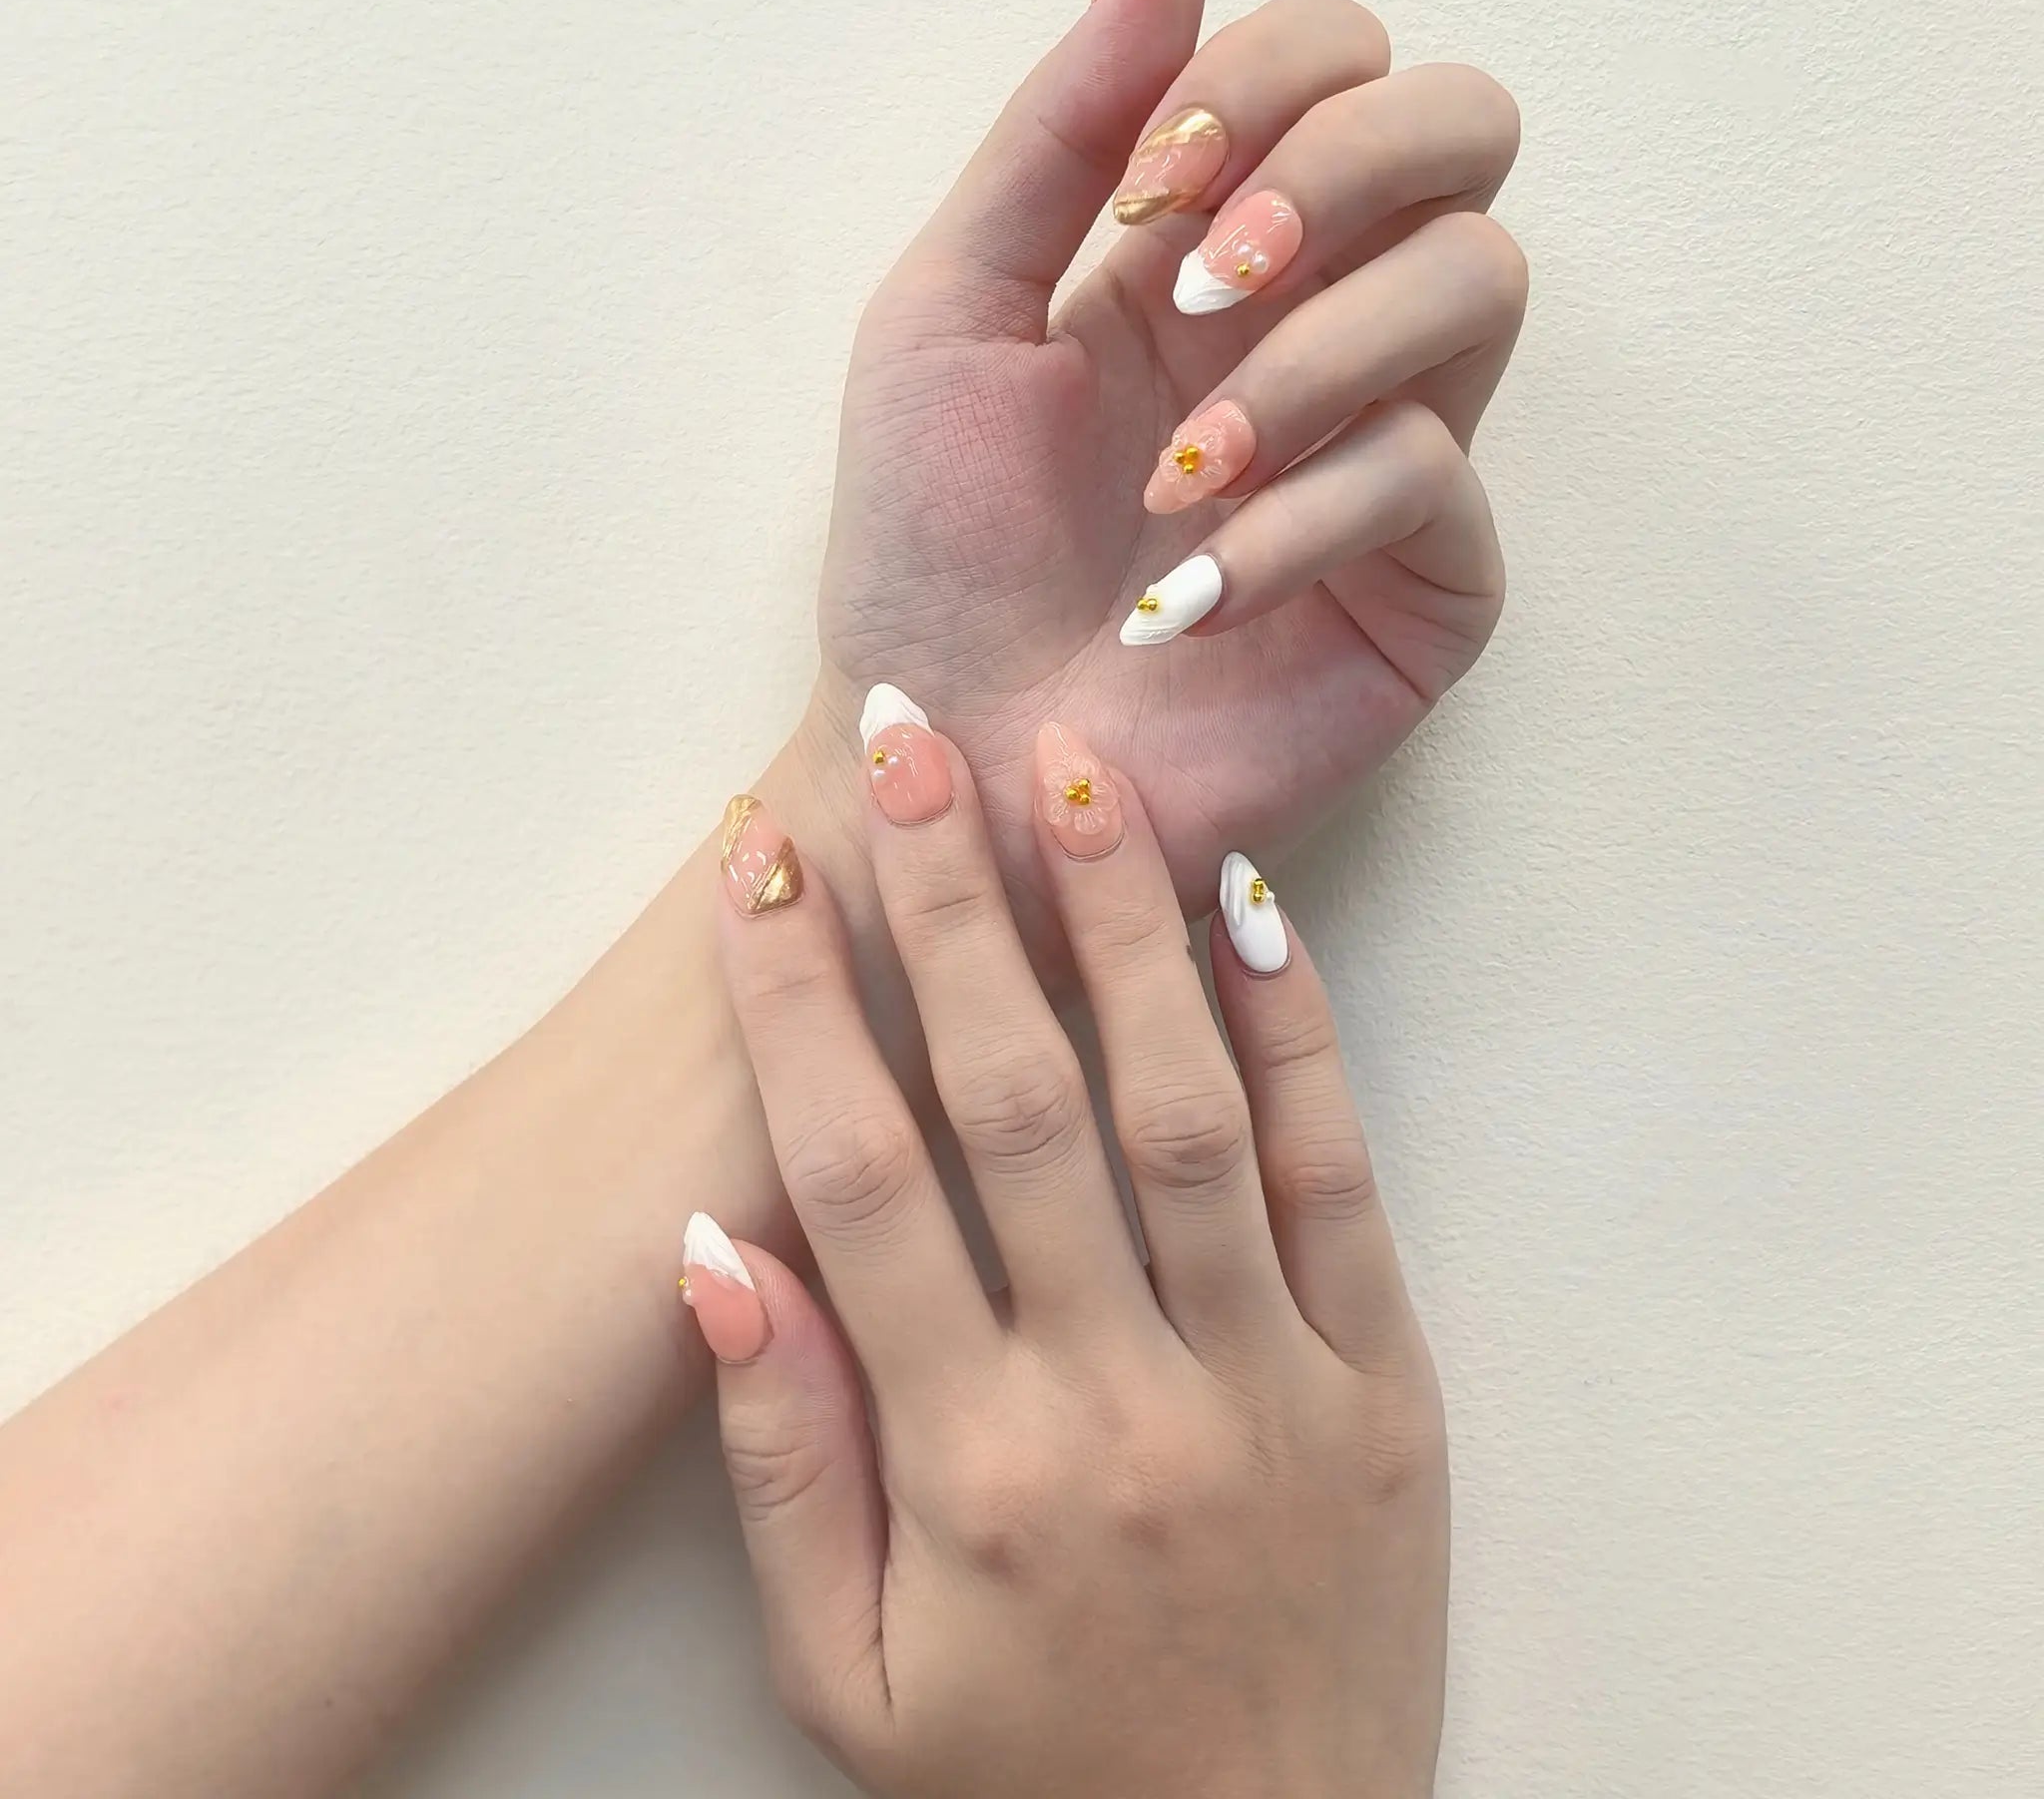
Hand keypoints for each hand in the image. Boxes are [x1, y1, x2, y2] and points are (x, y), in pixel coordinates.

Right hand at [692, 716, 1446, 1796]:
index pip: (858, 1177)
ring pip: (1182, 1108)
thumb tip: (714, 1246)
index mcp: (967, 1463)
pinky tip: (1248, 908)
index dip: (799, 1003)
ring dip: (1120, 929)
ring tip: (1070, 777)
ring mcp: (1267, 1382)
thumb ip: (782, 1458)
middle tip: (910, 741)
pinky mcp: (1384, 1384)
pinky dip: (1295, 1036)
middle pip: (1017, 1100)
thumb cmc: (1030, 1785)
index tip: (757, 863)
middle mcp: (1117, 1396)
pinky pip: (1336, 1179)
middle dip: (951, 906)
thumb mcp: (846, 1675)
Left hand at [793, 0, 1522, 962]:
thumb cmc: (930, 549)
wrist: (946, 756)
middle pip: (1465, 128)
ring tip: (1172, 481)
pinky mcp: (1428, 586)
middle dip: (1337, 170)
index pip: (1339, 57)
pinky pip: (1435, 484)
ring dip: (1308, 358)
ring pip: (1480, 285)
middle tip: (1197, 286)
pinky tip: (1187, 599)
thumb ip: (1059, 128)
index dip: (1270, 77)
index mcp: (1213, 241)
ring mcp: (1389, 450)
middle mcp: (1322, 323)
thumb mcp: (949, 308)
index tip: (1146, 187)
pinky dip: (1301, 522)